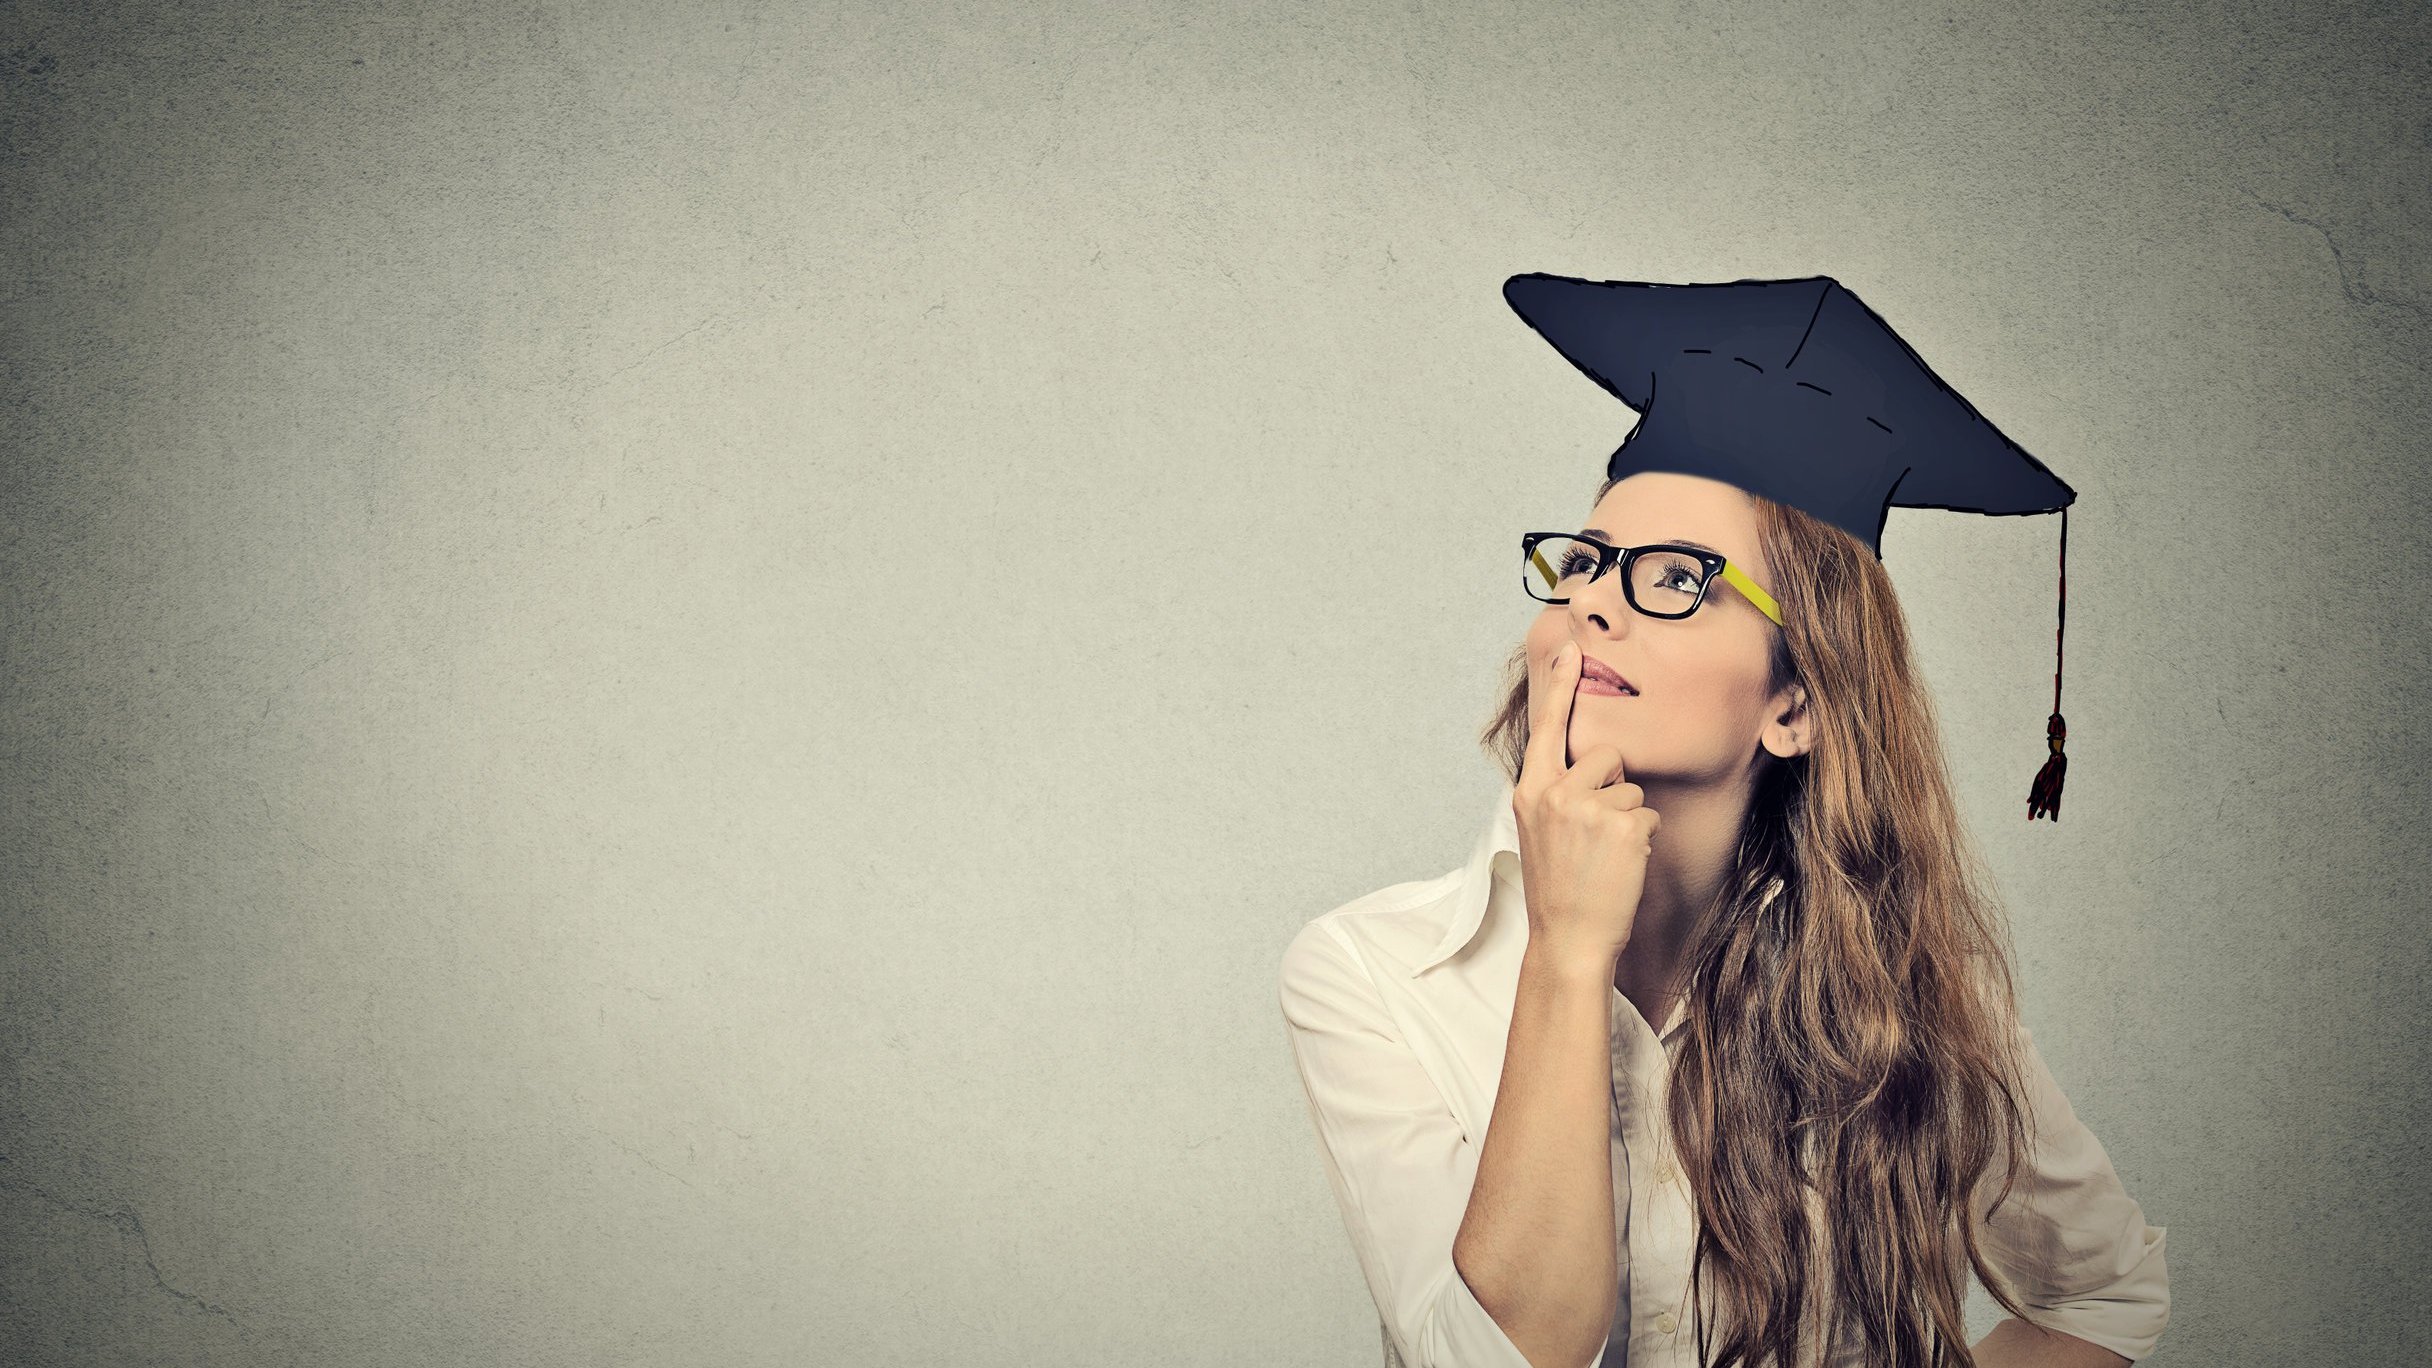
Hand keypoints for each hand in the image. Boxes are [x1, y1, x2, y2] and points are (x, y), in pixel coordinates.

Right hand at [1513, 640, 1660, 971]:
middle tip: (1594, 833)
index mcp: (1531, 790)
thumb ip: (1555, 791)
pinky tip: (1622, 865)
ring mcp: (1588, 809)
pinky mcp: (1622, 827)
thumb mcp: (1539, 830)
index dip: (1560, 684)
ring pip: (1631, 787)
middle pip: (1606, 755)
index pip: (1547, 727)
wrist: (1568, 938)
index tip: (1570, 647)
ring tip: (1605, 855)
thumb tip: (1590, 762)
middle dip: (1612, 785)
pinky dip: (1643, 839)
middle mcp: (1555, 793)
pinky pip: (1648, 813)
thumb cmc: (1559, 887)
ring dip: (1629, 818)